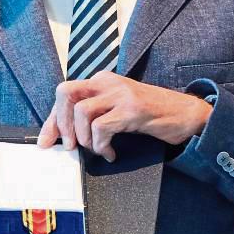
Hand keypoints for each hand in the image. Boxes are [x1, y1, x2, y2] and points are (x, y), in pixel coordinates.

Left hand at [37, 71, 212, 160]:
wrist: (187, 113)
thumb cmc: (150, 114)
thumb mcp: (117, 108)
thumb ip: (94, 114)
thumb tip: (65, 134)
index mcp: (101, 80)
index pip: (64, 94)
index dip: (52, 120)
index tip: (46, 141)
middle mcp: (107, 82)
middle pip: (65, 93)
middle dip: (61, 123)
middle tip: (69, 146)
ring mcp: (120, 94)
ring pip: (81, 111)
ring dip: (83, 137)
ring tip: (94, 149)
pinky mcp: (132, 109)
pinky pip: (102, 127)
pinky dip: (100, 145)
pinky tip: (110, 153)